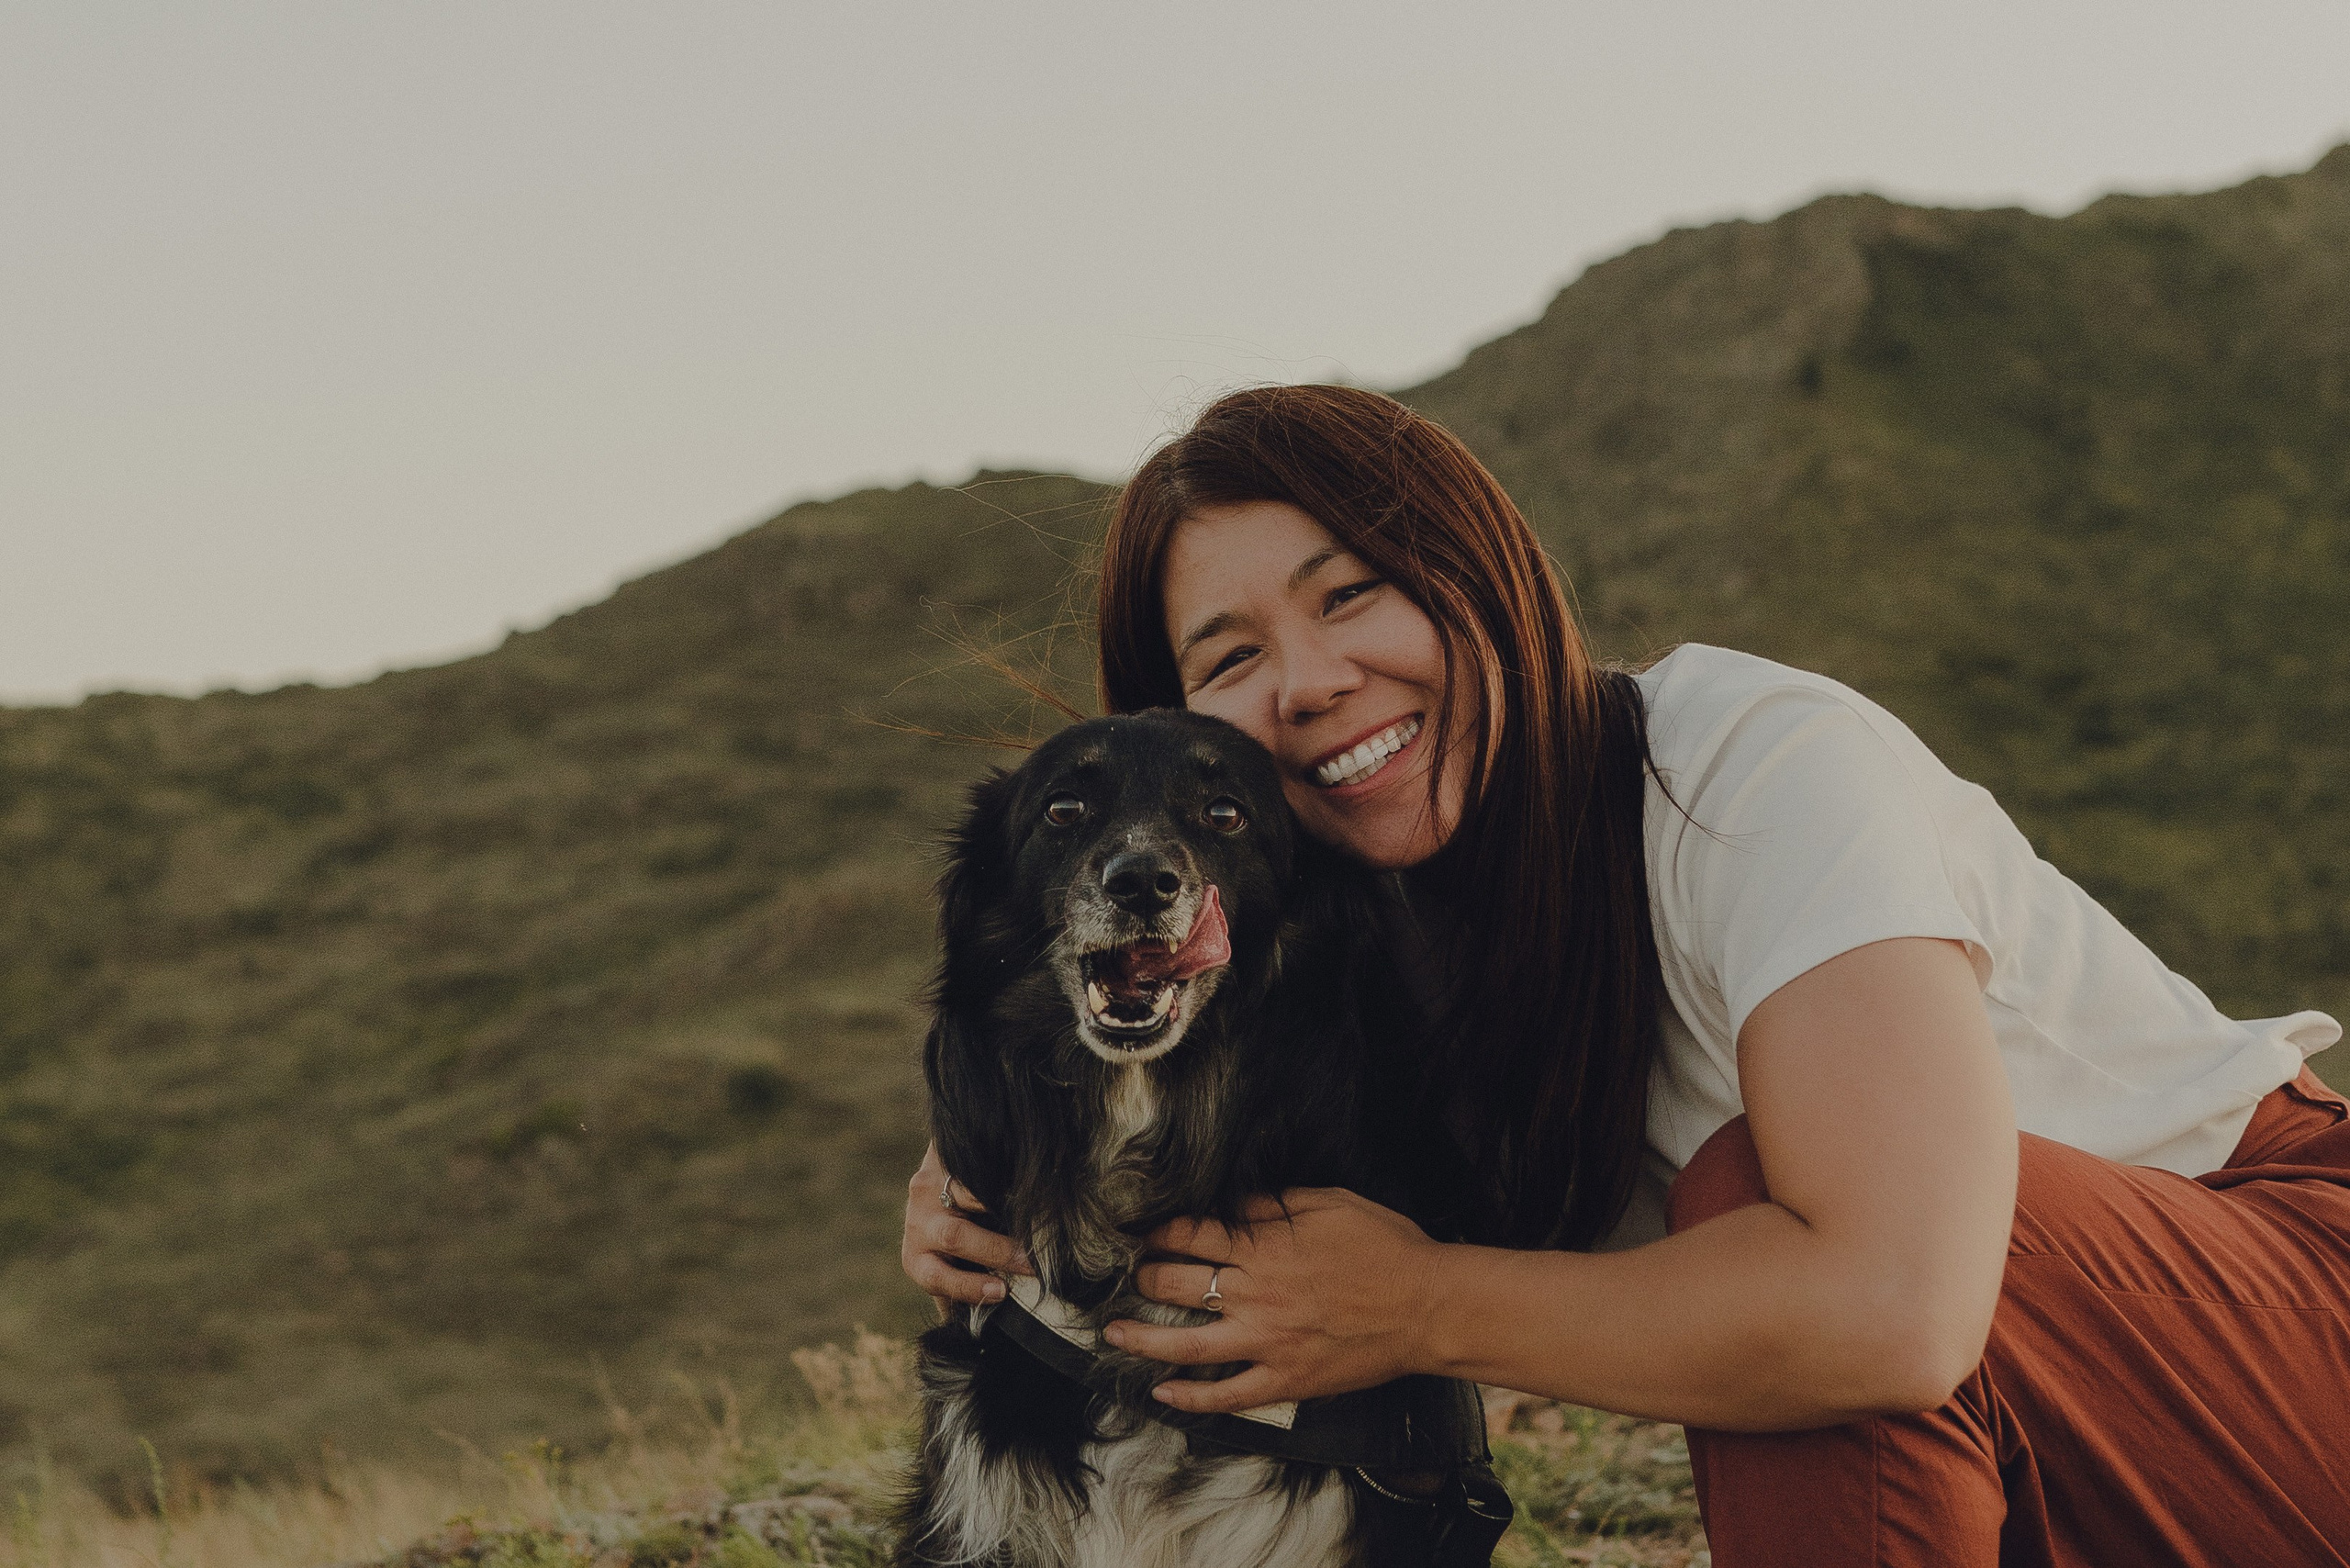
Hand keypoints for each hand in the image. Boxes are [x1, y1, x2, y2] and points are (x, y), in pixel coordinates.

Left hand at [901, 1142, 1032, 1317]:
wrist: (943, 1173)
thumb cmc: (953, 1235)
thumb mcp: (950, 1268)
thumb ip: (962, 1294)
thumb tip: (982, 1338)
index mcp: (916, 1258)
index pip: (937, 1278)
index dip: (969, 1288)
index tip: (1002, 1292)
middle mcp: (917, 1223)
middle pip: (954, 1238)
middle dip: (996, 1251)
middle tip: (1031, 1262)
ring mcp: (926, 1188)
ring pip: (966, 1200)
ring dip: (1004, 1211)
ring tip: (1035, 1219)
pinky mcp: (939, 1159)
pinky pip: (972, 1172)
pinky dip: (1000, 1181)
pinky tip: (1027, 1188)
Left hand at [1105, 1187, 1445, 1413]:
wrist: (1427, 1306)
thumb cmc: (1386, 1248)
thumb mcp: (1330, 1203)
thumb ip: (1276, 1204)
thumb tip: (1237, 1202)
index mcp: (1264, 1246)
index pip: (1191, 1234)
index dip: (1159, 1231)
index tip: (1142, 1231)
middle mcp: (1255, 1294)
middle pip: (1177, 1284)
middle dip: (1144, 1276)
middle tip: (1130, 1275)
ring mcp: (1267, 1341)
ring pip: (1186, 1344)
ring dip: (1142, 1339)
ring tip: (1113, 1334)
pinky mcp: (1285, 1379)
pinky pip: (1227, 1395)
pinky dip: (1190, 1399)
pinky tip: (1161, 1393)